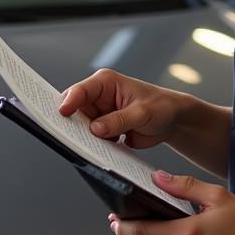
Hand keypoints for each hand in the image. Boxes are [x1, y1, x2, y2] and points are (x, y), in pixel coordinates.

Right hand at [58, 69, 182, 148]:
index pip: (80, 91)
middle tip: (69, 137)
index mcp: (105, 83)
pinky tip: (100, 152)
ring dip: (83, 138)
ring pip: (82, 127)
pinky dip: (94, 146)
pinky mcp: (105, 129)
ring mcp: (101, 114)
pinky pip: (92, 139)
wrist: (172, 121)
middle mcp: (99, 97)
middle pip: (75, 110)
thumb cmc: (160, 106)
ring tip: (88, 147)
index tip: (61, 114)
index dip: (69, 102)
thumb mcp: (142, 113)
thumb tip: (95, 129)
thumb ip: (119, 120)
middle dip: (72, 124)